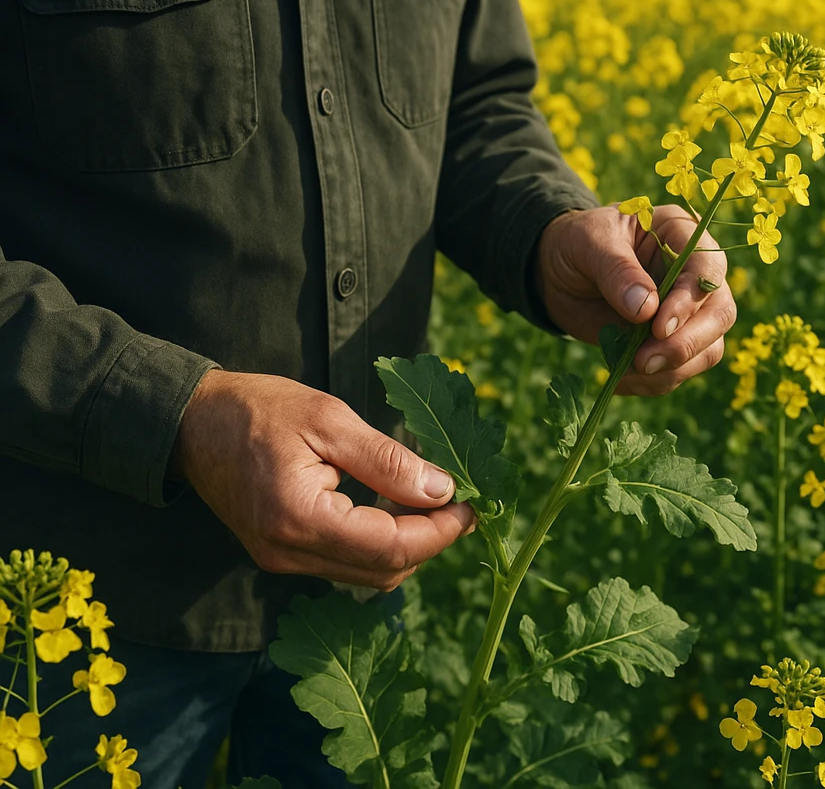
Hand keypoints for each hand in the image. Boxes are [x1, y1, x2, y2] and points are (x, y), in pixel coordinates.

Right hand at [171, 370, 475, 589]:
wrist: (192, 422)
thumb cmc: (259, 409)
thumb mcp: (329, 419)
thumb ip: (387, 460)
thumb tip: (442, 489)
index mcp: (300, 519)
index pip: (390, 547)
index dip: (440, 531)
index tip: (472, 504)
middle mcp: (289, 553)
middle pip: (383, 571)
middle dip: (430, 542)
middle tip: (459, 503)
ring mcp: (282, 560)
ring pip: (366, 575)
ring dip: (407, 546)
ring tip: (433, 503)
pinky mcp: (280, 554)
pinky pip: (344, 564)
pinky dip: (378, 544)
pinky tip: (393, 508)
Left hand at [534, 205, 736, 395]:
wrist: (558, 272)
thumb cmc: (578, 243)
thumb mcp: (588, 243)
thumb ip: (616, 271)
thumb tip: (646, 309)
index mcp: (681, 235)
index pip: (707, 269)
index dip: (689, 302)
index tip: (658, 327)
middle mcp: (695, 273)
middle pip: (719, 313)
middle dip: (686, 344)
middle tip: (645, 361)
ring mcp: (689, 311)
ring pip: (708, 348)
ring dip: (671, 368)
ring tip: (626, 371)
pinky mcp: (673, 341)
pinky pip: (681, 370)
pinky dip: (654, 382)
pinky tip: (621, 380)